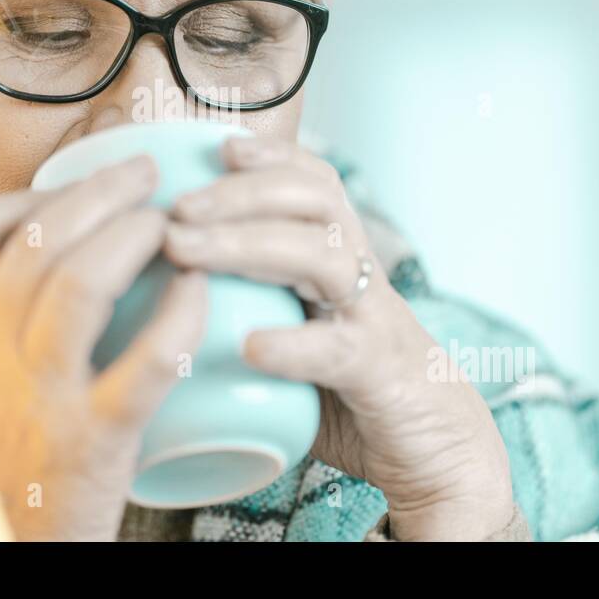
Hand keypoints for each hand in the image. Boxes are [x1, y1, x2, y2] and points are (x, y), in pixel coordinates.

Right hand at [0, 154, 207, 540]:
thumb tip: (32, 251)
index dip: (24, 194)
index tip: (67, 187)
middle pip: (34, 240)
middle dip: (97, 190)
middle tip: (143, 173)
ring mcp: (35, 399)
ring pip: (80, 283)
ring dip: (132, 234)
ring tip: (169, 219)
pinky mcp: (92, 442)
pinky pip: (147, 362)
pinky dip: (180, 315)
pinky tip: (198, 290)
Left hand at [165, 135, 514, 539]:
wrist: (438, 450)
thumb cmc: (351, 391)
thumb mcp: (298, 337)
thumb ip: (248, 313)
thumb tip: (160, 302)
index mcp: (340, 260)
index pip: (314, 184)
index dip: (270, 157)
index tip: (217, 147)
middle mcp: (358, 277)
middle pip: (311, 202)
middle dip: (239, 193)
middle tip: (178, 207)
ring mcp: (372, 320)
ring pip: (319, 257)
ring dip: (246, 245)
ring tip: (187, 251)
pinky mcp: (378, 373)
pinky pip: (335, 350)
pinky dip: (292, 344)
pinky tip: (250, 346)